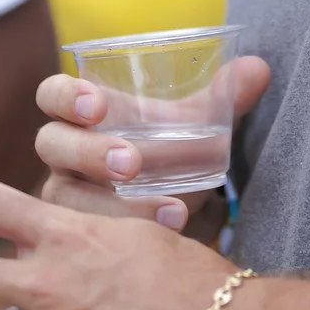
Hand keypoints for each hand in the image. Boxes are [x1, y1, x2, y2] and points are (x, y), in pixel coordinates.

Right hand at [33, 55, 270, 236]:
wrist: (176, 202)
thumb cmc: (170, 150)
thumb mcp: (196, 124)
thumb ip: (225, 96)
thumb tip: (258, 69)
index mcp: (82, 113)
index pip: (52, 95)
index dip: (66, 97)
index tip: (98, 105)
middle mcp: (65, 153)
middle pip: (51, 144)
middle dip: (88, 152)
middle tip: (131, 163)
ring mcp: (66, 196)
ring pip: (66, 199)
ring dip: (111, 206)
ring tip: (173, 210)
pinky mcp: (77, 236)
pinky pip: (85, 240)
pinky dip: (128, 239)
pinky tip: (173, 235)